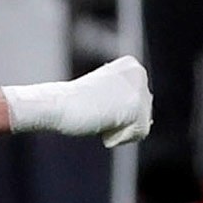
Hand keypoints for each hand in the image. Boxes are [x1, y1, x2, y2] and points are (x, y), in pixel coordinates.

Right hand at [2, 56, 151, 146]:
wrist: (55, 105)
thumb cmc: (70, 104)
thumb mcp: (101, 96)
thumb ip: (123, 102)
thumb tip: (147, 122)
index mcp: (130, 66)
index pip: (139, 103)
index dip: (116, 113)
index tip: (95, 105)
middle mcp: (139, 72)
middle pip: (144, 114)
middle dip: (120, 121)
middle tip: (95, 111)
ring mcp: (139, 88)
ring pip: (142, 125)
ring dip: (118, 129)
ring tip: (98, 116)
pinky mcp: (136, 105)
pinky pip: (139, 134)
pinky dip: (119, 136)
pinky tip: (102, 123)